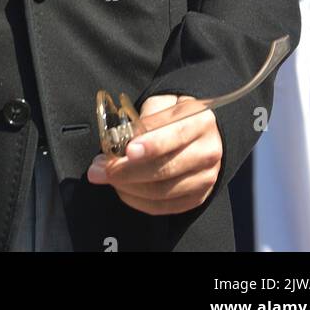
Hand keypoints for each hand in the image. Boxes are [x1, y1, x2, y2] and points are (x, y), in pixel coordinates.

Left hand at [86, 94, 222, 214]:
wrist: (199, 133)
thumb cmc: (175, 115)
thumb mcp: (162, 103)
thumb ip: (145, 117)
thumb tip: (120, 138)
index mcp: (201, 121)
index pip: (176, 135)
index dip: (152, 145)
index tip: (127, 151)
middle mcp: (208, 152)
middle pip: (166, 169)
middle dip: (127, 171)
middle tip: (100, 168)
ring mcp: (205, 178)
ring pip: (162, 192)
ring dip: (127, 187)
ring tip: (105, 176)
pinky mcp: (197, 198)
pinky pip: (164, 207)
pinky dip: (137, 201)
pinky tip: (122, 189)